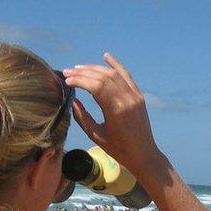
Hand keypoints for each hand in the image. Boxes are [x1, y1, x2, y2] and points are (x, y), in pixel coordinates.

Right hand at [63, 53, 163, 177]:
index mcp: (116, 110)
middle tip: (68, 72)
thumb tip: (71, 100)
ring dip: (95, 68)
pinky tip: (106, 56)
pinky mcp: (139, 96)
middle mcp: (127, 99)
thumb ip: (81, 117)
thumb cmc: (118, 149)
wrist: (143, 154)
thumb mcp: (96, 135)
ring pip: (113, 74)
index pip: (95, 86)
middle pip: (103, 77)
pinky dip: (116, 65)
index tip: (67, 80)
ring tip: (79, 68)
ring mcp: (135, 96)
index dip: (79, 80)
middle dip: (84, 72)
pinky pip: (127, 76)